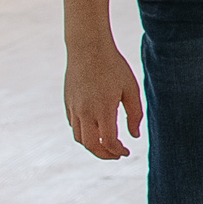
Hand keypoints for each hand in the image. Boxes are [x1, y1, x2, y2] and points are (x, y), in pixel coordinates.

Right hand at [64, 41, 143, 159]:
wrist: (87, 48)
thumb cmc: (113, 67)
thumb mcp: (131, 88)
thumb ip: (134, 114)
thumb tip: (134, 136)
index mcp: (103, 109)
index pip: (108, 141)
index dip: (118, 151)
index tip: (127, 152)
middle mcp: (85, 112)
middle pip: (91, 145)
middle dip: (104, 154)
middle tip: (117, 154)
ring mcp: (74, 108)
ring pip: (79, 138)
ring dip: (92, 145)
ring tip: (107, 145)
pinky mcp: (68, 103)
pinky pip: (73, 125)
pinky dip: (83, 133)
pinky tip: (95, 130)